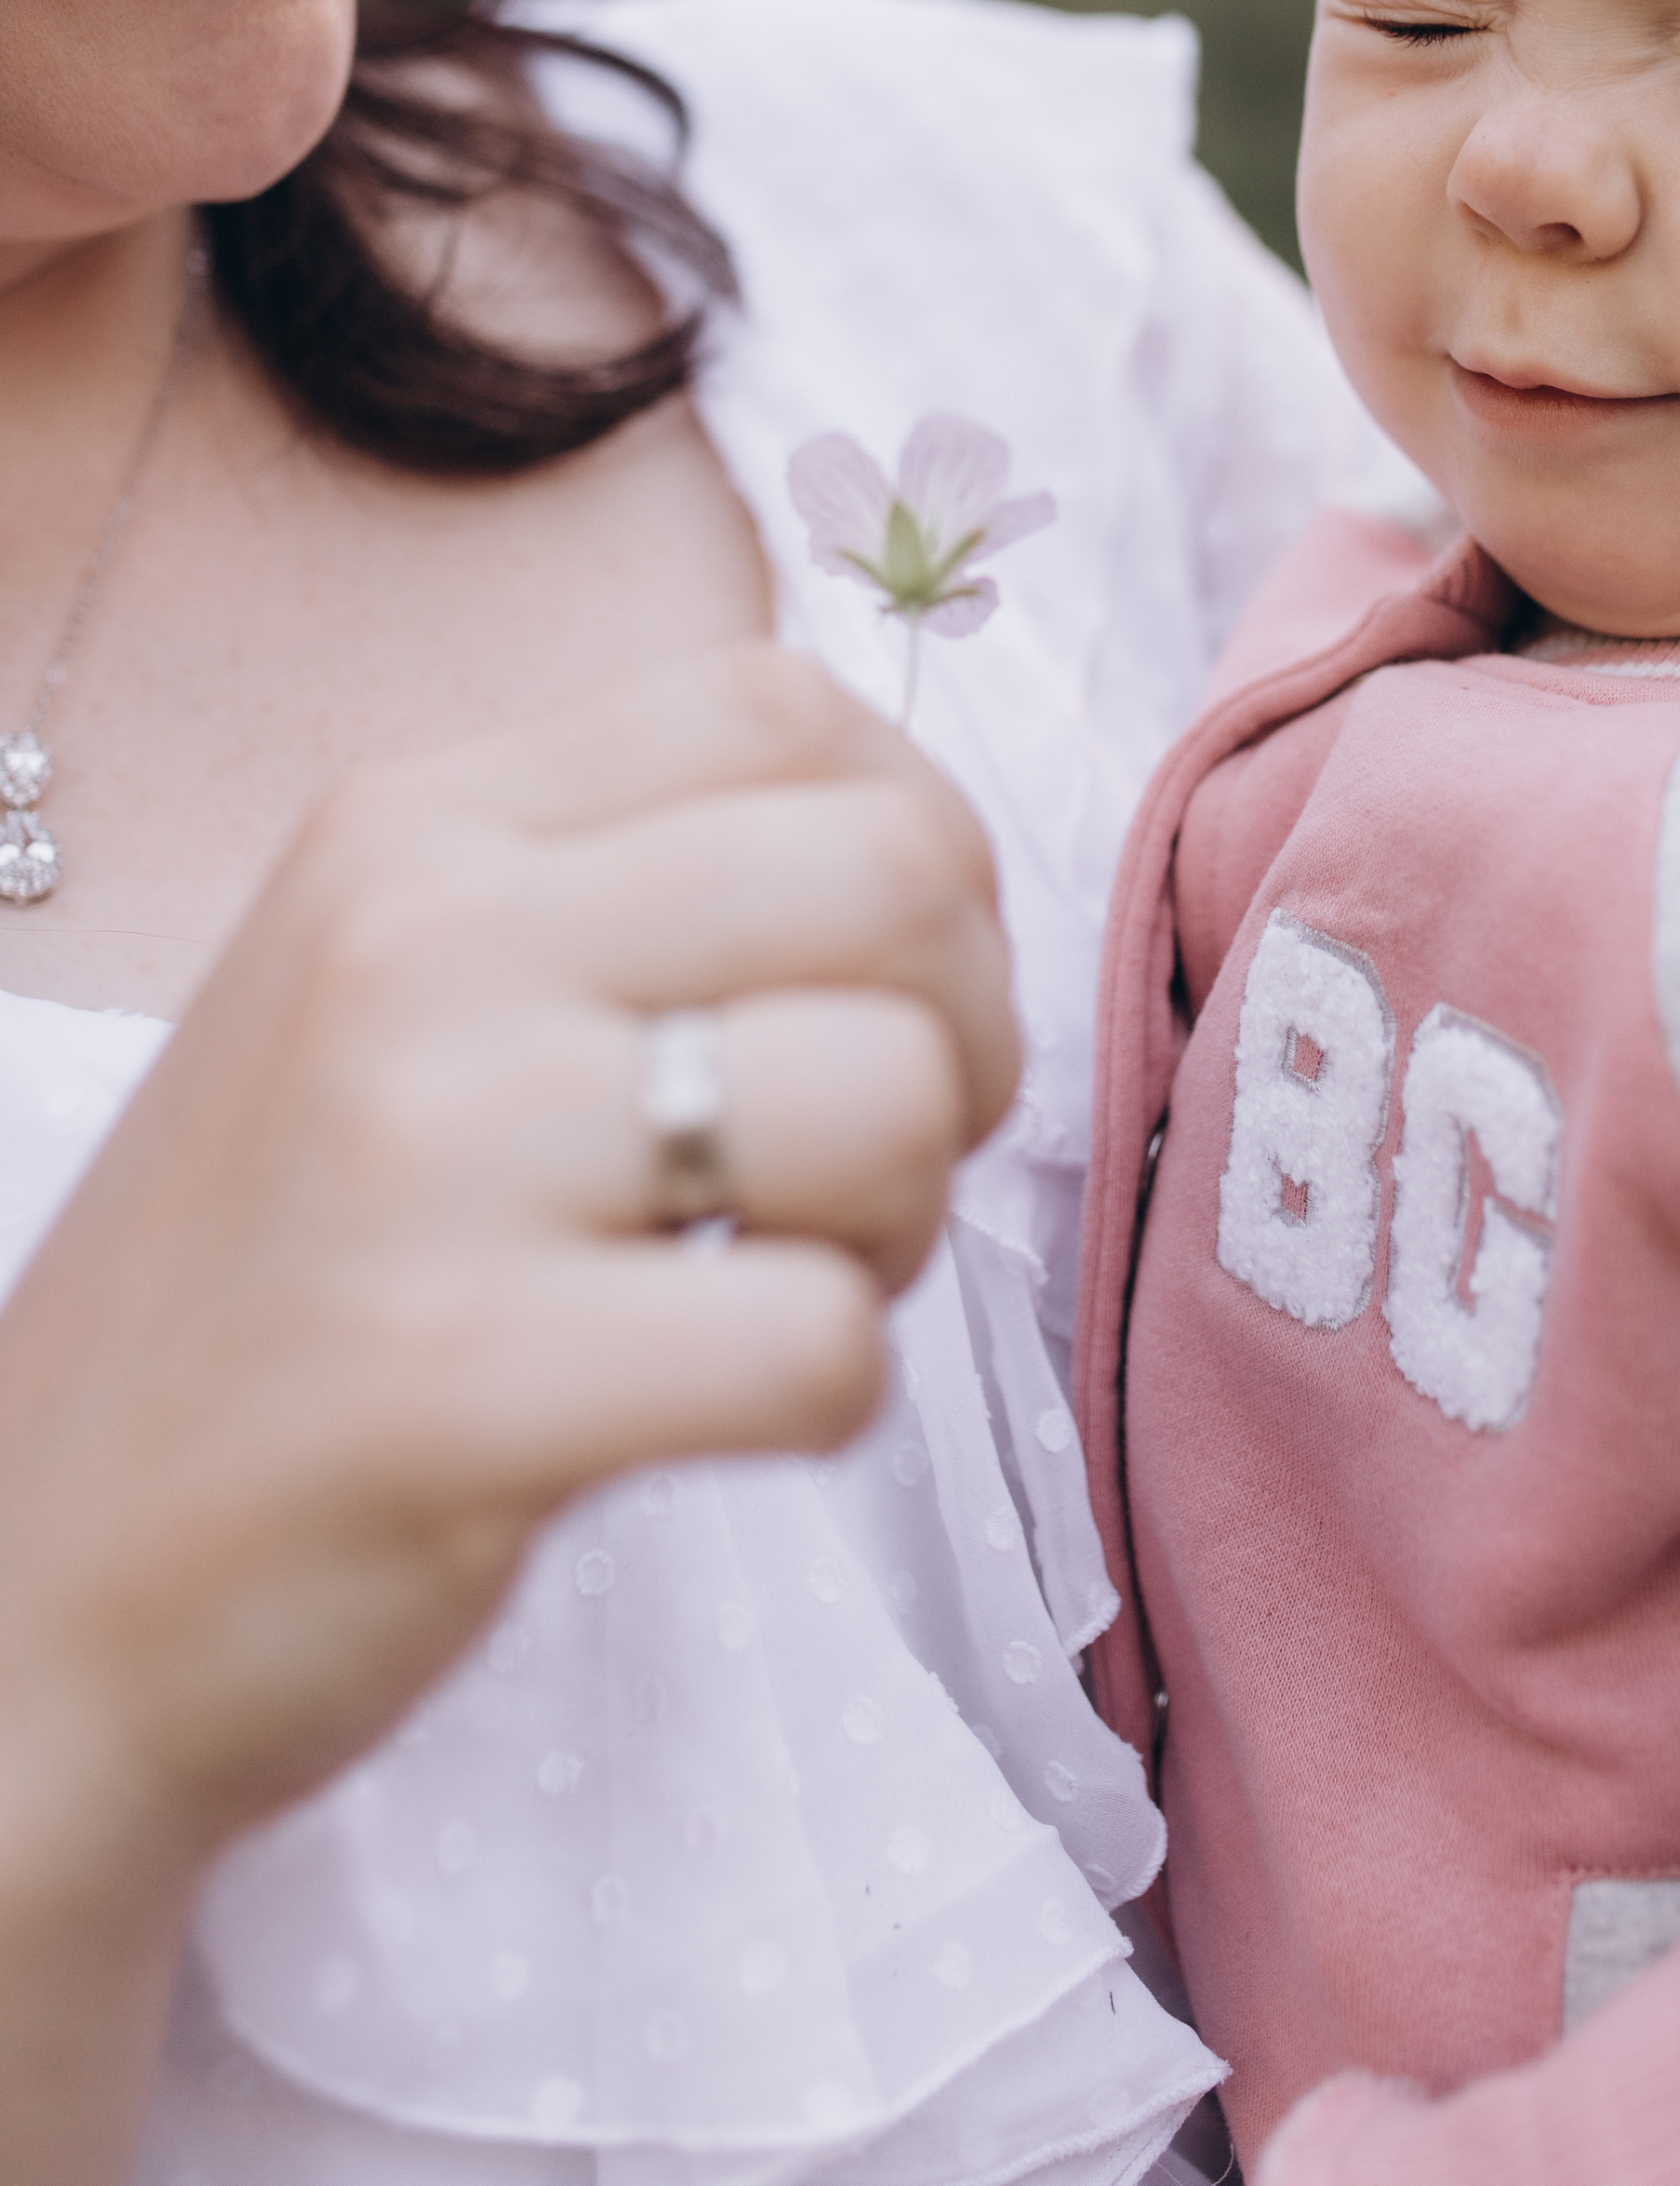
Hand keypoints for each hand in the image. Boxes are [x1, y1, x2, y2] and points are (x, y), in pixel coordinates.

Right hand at [0, 641, 1013, 1911]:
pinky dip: (832, 1394)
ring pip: (891, 1090)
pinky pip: (819, 1340)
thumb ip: (616, 885)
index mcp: (410, 823)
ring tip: (780, 1279)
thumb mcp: (386, 996)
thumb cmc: (274, 1296)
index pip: (788, 704)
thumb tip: (920, 854)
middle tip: (872, 1157)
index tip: (870, 991)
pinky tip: (720, 1409)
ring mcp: (430, 1154)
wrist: (31, 1597)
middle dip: (964, 1029)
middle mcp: (418, 941)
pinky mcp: (459, 1382)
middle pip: (894, 867)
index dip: (914, 850)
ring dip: (903, 1219)